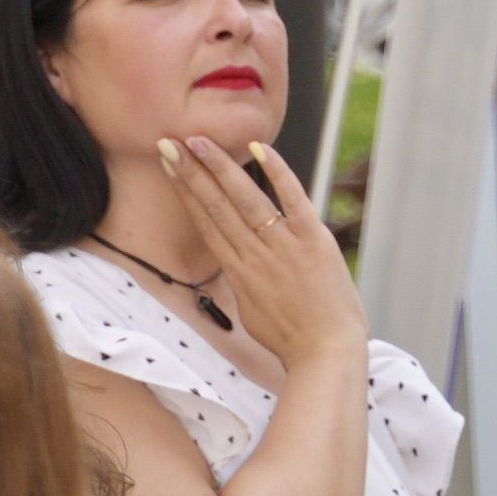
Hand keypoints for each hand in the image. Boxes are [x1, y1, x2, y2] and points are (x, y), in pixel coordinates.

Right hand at [160, 136, 364, 368]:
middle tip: (170, 143)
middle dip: (191, 172)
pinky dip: (277, 173)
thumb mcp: (254, 313)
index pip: (206, 222)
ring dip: (220, 167)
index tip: (171, 167)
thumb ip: (243, 283)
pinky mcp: (313, 241)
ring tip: (199, 142)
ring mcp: (283, 246)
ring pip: (244, 199)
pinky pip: (293, 199)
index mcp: (238, 272)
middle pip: (215, 206)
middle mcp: (254, 255)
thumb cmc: (293, 339)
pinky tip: (260, 148)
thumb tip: (237, 263)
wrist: (326, 353)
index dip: (186, 192)